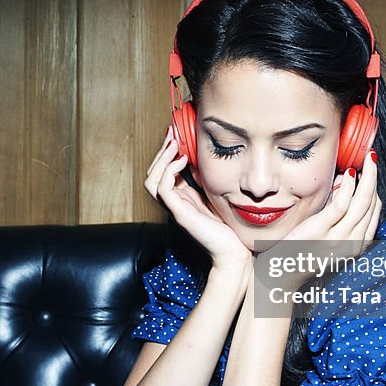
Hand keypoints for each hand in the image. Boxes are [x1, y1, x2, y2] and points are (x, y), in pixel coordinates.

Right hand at [144, 130, 250, 269]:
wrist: (234, 251)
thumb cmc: (228, 226)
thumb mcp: (216, 194)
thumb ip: (206, 179)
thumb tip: (202, 159)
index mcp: (181, 198)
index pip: (162, 173)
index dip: (166, 154)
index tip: (176, 135)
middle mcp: (174, 203)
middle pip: (152, 174)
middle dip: (160, 152)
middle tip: (171, 135)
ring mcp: (175, 208)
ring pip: (151, 180)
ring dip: (160, 159)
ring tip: (173, 145)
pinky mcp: (180, 213)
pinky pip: (162, 188)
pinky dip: (169, 170)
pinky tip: (182, 160)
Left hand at [284, 149, 381, 253]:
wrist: (280, 277)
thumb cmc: (300, 255)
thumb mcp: (327, 237)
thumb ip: (337, 217)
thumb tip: (344, 186)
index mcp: (356, 246)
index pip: (374, 213)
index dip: (375, 189)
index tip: (371, 171)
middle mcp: (351, 244)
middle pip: (371, 205)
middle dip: (374, 178)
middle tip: (372, 157)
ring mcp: (336, 239)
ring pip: (362, 203)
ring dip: (367, 177)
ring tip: (366, 158)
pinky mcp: (319, 231)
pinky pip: (341, 205)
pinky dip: (348, 187)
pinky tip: (348, 173)